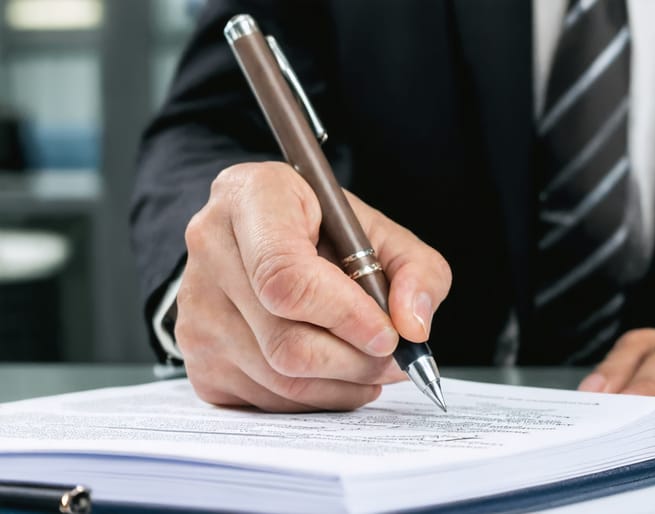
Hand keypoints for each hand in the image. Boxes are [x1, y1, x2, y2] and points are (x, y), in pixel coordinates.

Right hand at [176, 162, 451, 411]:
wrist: (265, 238)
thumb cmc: (325, 231)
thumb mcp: (383, 233)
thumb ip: (417, 271)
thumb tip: (412, 326)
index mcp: (252, 196)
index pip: (285, 275)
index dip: (344, 315)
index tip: (388, 334)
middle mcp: (210, 247)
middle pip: (284, 340)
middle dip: (355, 360)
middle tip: (393, 358)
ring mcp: (194, 307)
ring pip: (278, 378)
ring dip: (343, 385)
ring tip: (372, 364)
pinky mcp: (197, 357)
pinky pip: (264, 400)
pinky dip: (314, 399)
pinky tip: (336, 374)